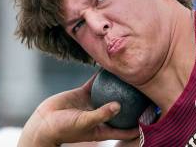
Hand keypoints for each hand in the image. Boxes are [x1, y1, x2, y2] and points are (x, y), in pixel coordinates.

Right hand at [17, 74, 139, 146]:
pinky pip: (96, 82)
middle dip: (133, 102)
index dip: (139, 124)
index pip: (126, 129)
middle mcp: (101, 115)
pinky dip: (103, 76)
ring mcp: (93, 103)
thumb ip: (101, 114)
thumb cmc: (63, 129)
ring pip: (110, 92)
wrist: (43, 122)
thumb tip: (119, 105)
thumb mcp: (84, 123)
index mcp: (104, 128)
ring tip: (131, 74)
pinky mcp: (84, 93)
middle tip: (146, 90)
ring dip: (118, 85)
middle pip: (122, 108)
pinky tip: (111, 66)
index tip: (152, 115)